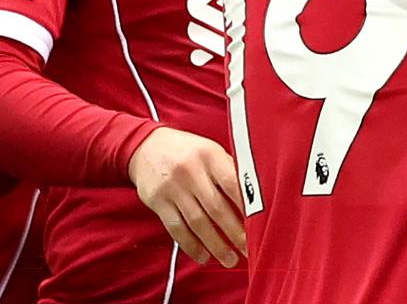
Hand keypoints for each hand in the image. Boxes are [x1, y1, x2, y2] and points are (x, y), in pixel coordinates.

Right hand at [128, 126, 247, 267]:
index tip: (259, 224)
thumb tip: (253, 197)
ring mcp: (173, 188)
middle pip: (217, 208)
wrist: (146, 147)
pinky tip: (203, 256)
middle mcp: (192, 172)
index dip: (247, 206)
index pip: (233, 183)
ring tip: (230, 259)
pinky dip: (191, 245)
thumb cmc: (188, 150)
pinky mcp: (158, 202)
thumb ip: (229, 170)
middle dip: (234, 233)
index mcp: (210, 156)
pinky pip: (176, 228)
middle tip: (248, 250)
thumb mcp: (211, 150)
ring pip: (197, 222)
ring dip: (215, 245)